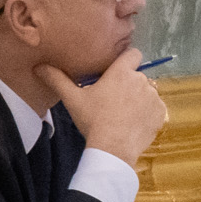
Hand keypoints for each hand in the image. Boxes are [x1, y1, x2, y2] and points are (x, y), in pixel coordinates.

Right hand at [42, 49, 167, 166]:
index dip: (126, 60)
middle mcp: (141, 80)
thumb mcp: (72, 99)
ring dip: (138, 99)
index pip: (133, 53)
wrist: (112, 148)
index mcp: (122, 72)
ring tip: (123, 114)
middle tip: (113, 100)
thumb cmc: (92, 120)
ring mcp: (154, 97)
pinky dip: (147, 114)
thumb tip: (39, 66)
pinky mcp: (161, 113)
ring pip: (147, 92)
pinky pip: (155, 108)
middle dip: (128, 84)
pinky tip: (133, 123)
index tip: (117, 71)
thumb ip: (57, 80)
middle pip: (137, 76)